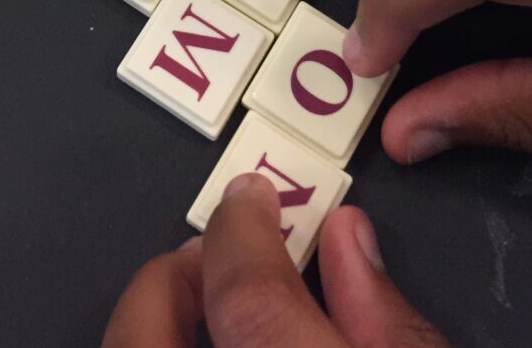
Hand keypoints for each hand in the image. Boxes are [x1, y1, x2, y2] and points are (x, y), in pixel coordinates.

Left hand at [102, 173, 449, 347]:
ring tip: (202, 307)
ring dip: (150, 326)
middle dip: (167, 283)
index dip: (242, 233)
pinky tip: (201, 346)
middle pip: (142, 343)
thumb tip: (343, 235)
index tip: (250, 198)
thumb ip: (390, 320)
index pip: (247, 300)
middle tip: (207, 260)